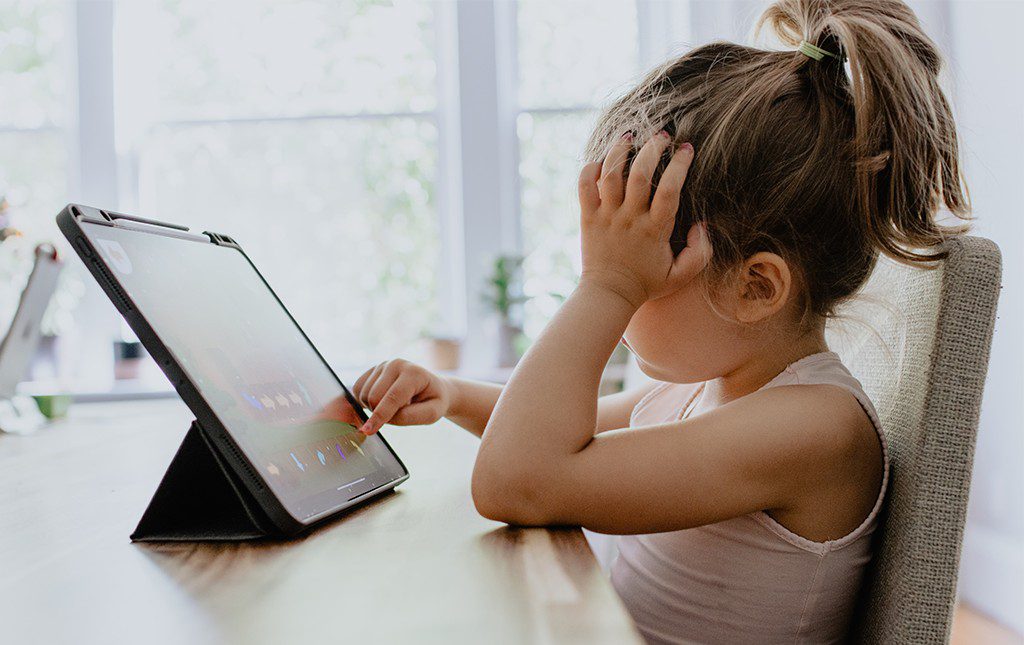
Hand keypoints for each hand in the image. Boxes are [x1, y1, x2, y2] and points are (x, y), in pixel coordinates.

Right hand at [352, 359, 451, 434]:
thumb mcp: (432, 413)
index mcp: (414, 373)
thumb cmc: (432, 401)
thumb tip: (384, 419)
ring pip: (363, 394)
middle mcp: (396, 364)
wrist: (431, 388)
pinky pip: (357, 390)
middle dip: (379, 413)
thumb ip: (410, 417)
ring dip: (373, 407)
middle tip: (398, 413)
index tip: (367, 431)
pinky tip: (381, 402)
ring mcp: (383, 365)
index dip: (380, 416)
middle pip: (374, 396)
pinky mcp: (373, 370)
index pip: (393, 397)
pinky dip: (364, 402)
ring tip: (393, 406)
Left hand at [577, 131, 710, 307]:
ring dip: (619, 151)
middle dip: (652, 148)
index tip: (687, 149)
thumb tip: (702, 225)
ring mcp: (607, 216)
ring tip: (630, 137)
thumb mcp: (681, 275)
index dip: (680, 165)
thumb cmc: (647, 284)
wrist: (608, 295)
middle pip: (639, 174)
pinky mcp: (588, 217)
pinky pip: (584, 186)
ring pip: (610, 174)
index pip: (670, 189)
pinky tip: (601, 161)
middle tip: (662, 136)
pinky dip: (589, 169)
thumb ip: (700, 252)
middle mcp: (629, 219)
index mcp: (655, 229)